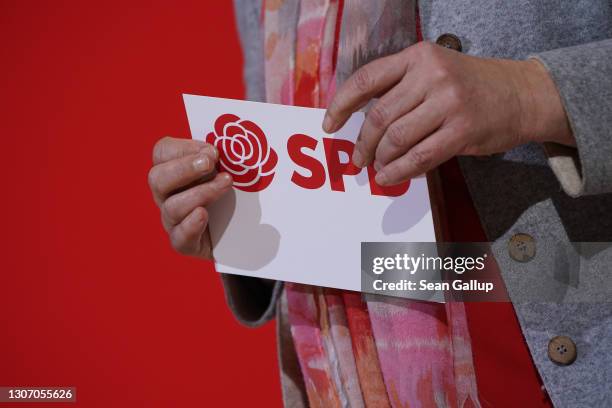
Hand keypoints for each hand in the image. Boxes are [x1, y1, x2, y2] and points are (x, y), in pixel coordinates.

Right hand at [148, 137, 231, 257]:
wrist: (241, 234)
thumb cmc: (234, 194)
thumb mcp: (231, 172)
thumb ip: (227, 158)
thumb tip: (228, 150)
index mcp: (173, 171)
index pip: (162, 152)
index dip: (183, 148)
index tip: (211, 151)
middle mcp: (167, 195)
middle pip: (157, 178)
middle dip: (185, 168)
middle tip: (210, 163)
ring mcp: (173, 220)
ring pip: (171, 207)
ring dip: (200, 193)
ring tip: (225, 185)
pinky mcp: (185, 243)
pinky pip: (179, 237)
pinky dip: (191, 225)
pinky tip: (203, 215)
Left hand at [323, 42, 573, 184]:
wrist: (522, 94)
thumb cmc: (471, 86)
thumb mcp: (434, 71)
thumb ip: (400, 90)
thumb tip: (362, 125)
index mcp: (417, 56)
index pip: (366, 79)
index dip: (341, 105)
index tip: (329, 125)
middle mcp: (431, 74)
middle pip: (379, 115)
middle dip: (362, 143)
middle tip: (357, 159)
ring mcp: (448, 102)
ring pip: (396, 138)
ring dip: (380, 160)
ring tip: (378, 169)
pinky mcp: (462, 130)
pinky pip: (419, 156)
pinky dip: (399, 171)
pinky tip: (390, 178)